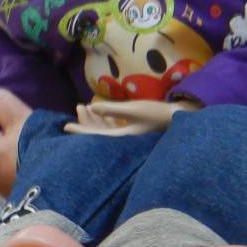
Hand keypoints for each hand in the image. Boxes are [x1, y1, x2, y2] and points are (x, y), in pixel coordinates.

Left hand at [64, 98, 198, 136]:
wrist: (181, 119)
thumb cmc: (158, 114)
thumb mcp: (134, 110)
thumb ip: (112, 109)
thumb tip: (92, 107)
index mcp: (121, 139)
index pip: (95, 136)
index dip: (80, 130)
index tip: (66, 126)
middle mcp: (124, 141)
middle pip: (99, 132)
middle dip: (86, 120)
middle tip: (76, 108)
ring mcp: (130, 136)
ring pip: (106, 128)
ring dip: (95, 118)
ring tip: (84, 106)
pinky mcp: (136, 130)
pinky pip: (116, 126)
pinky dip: (107, 118)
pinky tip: (101, 110)